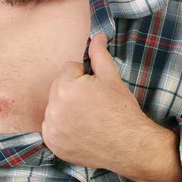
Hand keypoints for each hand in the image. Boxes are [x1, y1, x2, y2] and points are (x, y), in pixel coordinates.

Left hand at [41, 33, 149, 170]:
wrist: (130, 146)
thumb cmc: (122, 110)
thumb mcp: (111, 77)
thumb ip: (99, 53)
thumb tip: (97, 35)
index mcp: (66, 87)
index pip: (68, 69)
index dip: (84, 76)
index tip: (96, 90)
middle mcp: (54, 108)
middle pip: (58, 86)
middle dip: (73, 90)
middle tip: (93, 103)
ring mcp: (52, 129)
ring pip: (54, 106)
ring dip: (65, 107)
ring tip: (87, 116)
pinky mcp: (53, 144)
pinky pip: (51, 126)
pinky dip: (61, 127)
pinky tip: (79, 129)